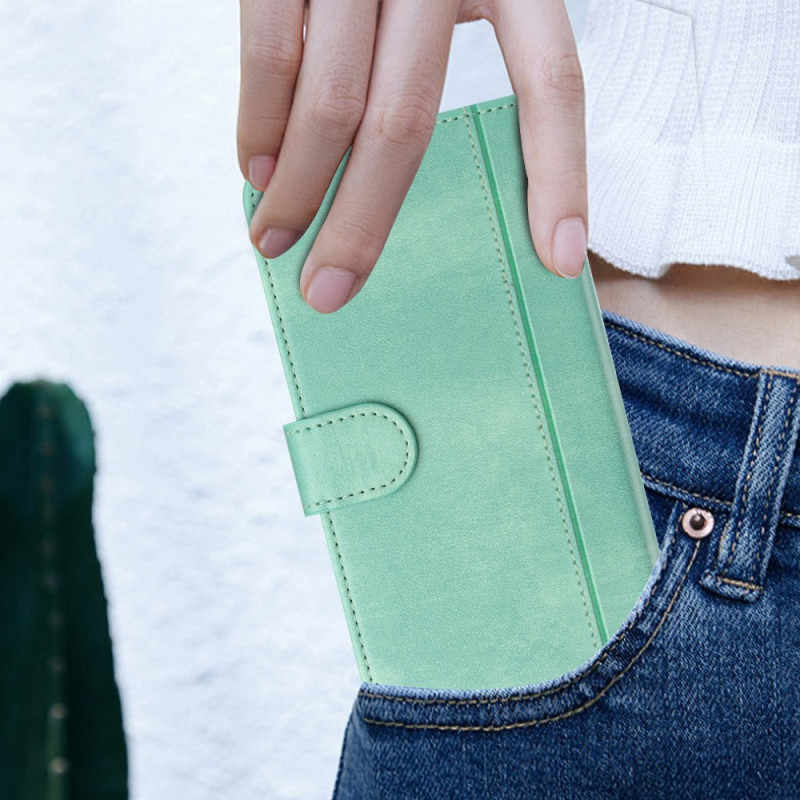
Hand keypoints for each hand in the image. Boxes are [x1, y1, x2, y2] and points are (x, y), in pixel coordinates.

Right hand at [238, 0, 587, 313]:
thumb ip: (445, 58)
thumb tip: (399, 179)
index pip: (553, 80)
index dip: (560, 176)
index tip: (560, 258)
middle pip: (406, 121)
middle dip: (362, 223)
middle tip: (332, 291)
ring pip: (331, 101)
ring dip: (299, 188)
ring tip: (276, 240)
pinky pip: (270, 55)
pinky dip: (259, 125)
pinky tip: (257, 172)